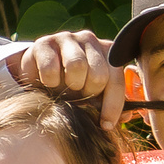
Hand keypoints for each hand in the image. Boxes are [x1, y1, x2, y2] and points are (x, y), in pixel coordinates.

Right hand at [9, 30, 124, 125]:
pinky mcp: (44, 42)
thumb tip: (126, 117)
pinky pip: (50, 67)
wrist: (37, 71)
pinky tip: (47, 82)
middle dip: (88, 93)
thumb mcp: (91, 94)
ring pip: (76, 66)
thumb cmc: (69, 84)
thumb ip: (108, 103)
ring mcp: (67, 38)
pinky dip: (48, 82)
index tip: (105, 125)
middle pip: (98, 74)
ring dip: (68, 85)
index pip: (117, 80)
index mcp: (108, 51)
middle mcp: (91, 39)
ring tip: (63, 87)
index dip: (113, 106)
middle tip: (78, 94)